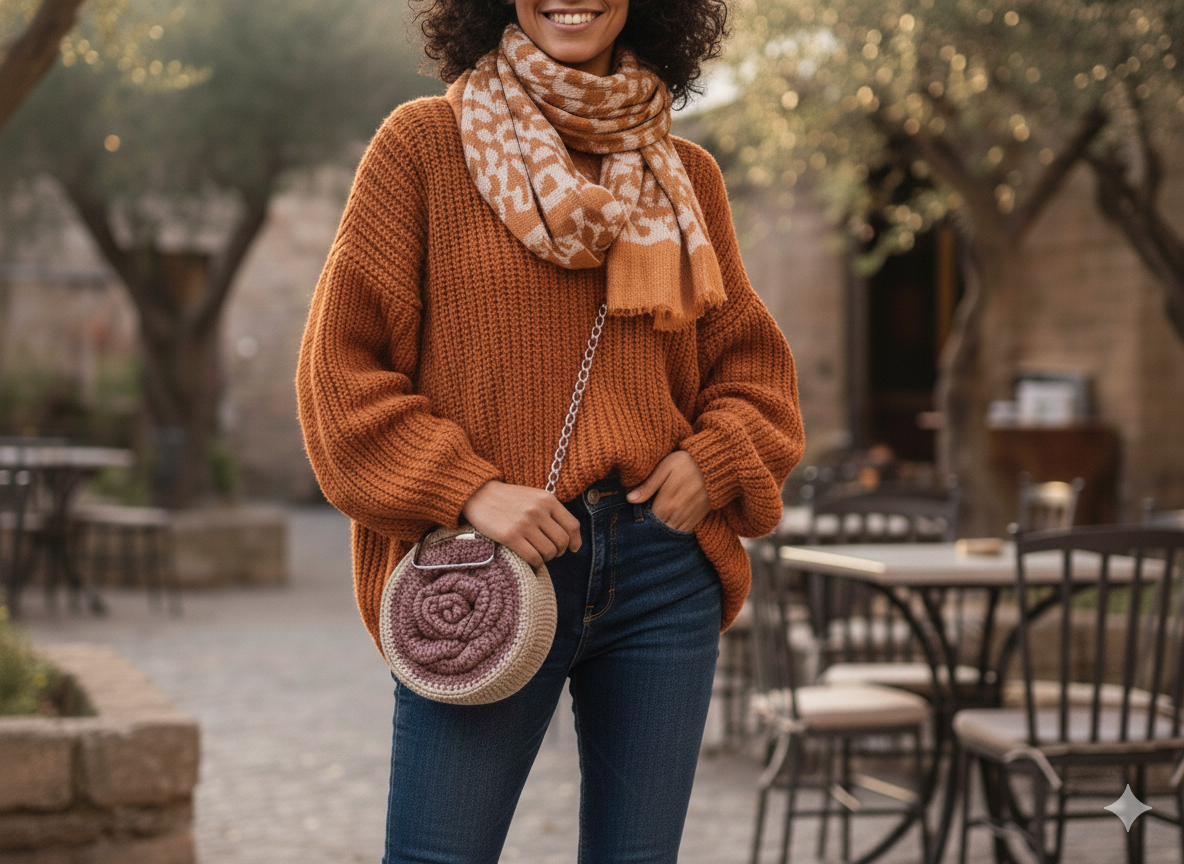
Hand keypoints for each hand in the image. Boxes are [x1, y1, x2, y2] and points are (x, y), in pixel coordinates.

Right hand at [461, 480, 581, 568]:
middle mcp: (538, 511)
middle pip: (562, 541)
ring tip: (539, 555)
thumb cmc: (508, 499)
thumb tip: (571, 538)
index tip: (573, 548)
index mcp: (547, 499)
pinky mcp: (510, 536)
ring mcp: (524, 524)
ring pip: (549, 551)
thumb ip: (551, 512)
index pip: (572, 525)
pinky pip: (533, 557)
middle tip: (551, 553)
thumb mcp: (534, 497)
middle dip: (559, 551)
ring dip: (546, 558)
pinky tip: (532, 561)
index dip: (575, 541)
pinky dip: (536, 563)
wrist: (478, 494)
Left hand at [626, 451, 709, 532]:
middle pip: (658, 531)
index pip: (647, 522)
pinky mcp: (697, 519)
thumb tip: (630, 499)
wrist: (717, 466)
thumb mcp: (665, 468)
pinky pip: (683, 532)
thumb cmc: (687, 463)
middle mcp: (676, 516)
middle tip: (640, 526)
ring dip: (662, 533)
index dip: (639, 522)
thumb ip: (648, 485)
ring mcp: (688, 519)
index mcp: (665, 505)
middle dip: (649, 529)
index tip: (632, 520)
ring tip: (653, 528)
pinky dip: (674, 532)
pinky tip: (668, 525)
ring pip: (670, 534)